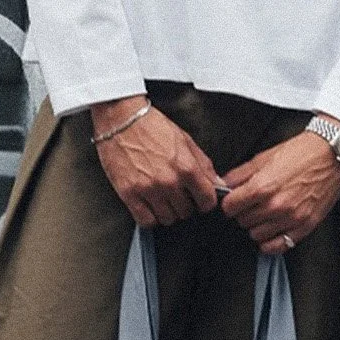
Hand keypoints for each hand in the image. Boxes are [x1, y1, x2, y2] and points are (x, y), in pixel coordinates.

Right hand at [91, 95, 221, 227]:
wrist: (121, 119)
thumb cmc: (152, 126)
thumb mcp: (185, 140)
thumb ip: (204, 165)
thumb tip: (218, 185)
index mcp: (186, 167)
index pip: (207, 201)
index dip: (205, 202)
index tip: (199, 199)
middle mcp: (169, 181)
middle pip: (186, 212)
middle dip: (184, 205)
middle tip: (176, 193)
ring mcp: (148, 189)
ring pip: (167, 219)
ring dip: (167, 211)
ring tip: (161, 198)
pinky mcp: (129, 194)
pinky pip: (146, 221)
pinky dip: (149, 217)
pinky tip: (149, 205)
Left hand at [220, 130, 339, 253]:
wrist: (331, 154)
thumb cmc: (299, 153)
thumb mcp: (264, 157)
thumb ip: (240, 174)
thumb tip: (223, 185)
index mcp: (262, 187)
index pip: (230, 208)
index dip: (230, 203)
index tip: (234, 201)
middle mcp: (275, 206)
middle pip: (242, 221)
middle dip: (244, 212)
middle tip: (252, 204)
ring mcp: (291, 218)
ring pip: (256, 235)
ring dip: (257, 226)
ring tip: (264, 215)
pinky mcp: (304, 226)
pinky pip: (278, 246)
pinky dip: (270, 243)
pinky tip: (271, 232)